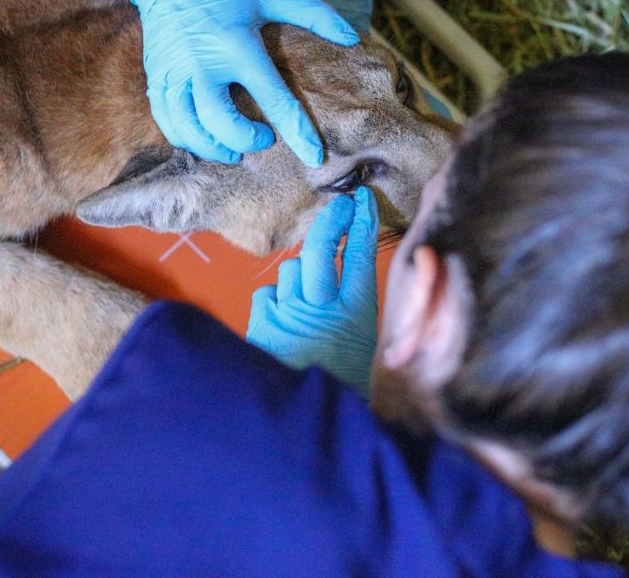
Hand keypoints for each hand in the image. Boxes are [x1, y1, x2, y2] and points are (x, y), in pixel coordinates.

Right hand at [122, 0, 358, 165]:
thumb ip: (314, 14)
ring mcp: (174, 71)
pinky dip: (185, 138)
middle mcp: (202, 62)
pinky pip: (167, 120)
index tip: (314, 157)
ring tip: (232, 151)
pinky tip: (204, 139)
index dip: (297, 132)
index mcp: (236, 44)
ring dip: (213, 147)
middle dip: (245, 141)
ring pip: (188, 128)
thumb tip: (352, 37)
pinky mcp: (157, 76)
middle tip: (264, 140)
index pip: (273, 98)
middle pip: (220, 122)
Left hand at [248, 187, 379, 395]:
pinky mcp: (262, 324)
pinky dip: (276, 301)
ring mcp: (289, 313)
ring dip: (300, 276)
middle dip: (331, 221)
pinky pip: (268, 294)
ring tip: (308, 301)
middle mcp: (322, 307)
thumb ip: (358, 308)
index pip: (360, 255)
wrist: (303, 427)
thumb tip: (353, 273)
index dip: (362, 223)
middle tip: (339, 207)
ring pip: (291, 270)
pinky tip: (284, 319)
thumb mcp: (366, 347)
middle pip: (321, 248)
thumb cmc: (343, 385)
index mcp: (356, 313)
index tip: (362, 202)